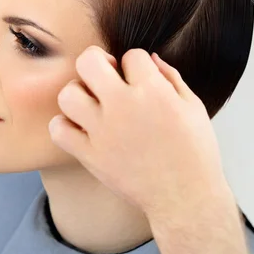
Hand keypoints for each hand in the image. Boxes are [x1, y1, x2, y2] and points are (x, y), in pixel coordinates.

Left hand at [48, 46, 229, 219]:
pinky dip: (64, 126)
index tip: (141, 80)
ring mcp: (103, 131)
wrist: (185, 197)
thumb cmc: (194, 152)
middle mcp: (123, 106)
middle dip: (97, 61)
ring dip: (78, 93)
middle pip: (89, 61)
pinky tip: (81, 128)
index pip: (131, 55)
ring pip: (68, 94)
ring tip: (92, 104)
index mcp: (153, 91)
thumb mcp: (193, 107)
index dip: (136, 65)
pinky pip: (59, 130)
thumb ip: (171, 77)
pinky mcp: (90, 155)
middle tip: (106, 76)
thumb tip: (151, 59)